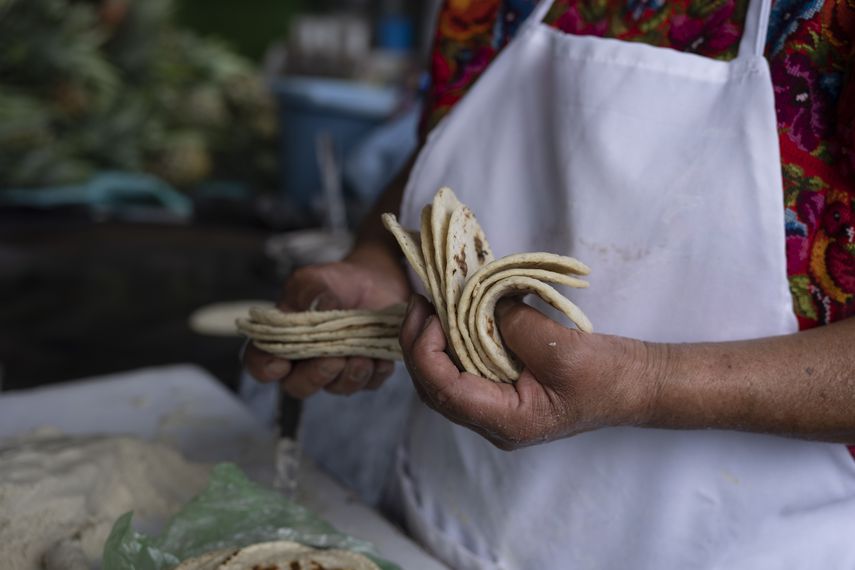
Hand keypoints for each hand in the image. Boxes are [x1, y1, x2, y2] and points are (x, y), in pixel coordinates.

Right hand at [245, 254, 409, 397]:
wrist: (371, 282)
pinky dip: (376, 371)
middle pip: (297, 386)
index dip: (265, 368)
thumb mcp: (314, 279)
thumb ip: (311, 292)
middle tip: (333, 359)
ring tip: (363, 356)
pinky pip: (369, 383)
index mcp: (281, 339)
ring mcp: (335, 371)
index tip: (280, 364)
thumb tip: (321, 307)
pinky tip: (380, 356)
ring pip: (337, 388)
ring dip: (349, 376)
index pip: (260, 362)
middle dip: (314, 376)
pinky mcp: (365, 372)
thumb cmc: (333, 283)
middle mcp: (304, 362)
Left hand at [399, 295, 660, 449]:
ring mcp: (496, 411)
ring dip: (430, 345)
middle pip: (435, 389)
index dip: (426, 351)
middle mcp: (494, 422)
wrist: (635, 385)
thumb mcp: (560, 347)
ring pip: (443, 382)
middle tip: (420, 302)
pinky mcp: (501, 394)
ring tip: (429, 307)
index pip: (445, 390)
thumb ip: (515, 326)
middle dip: (418, 345)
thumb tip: (479, 303)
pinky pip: (462, 373)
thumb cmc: (607, 374)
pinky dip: (450, 346)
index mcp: (507, 421)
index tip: (429, 314)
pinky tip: (451, 319)